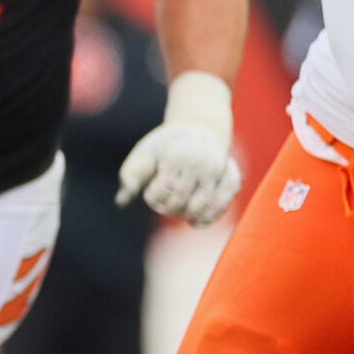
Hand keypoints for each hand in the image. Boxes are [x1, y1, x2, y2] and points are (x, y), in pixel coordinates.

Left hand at [115, 71, 239, 225]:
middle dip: (169, 208)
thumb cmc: (165, 147)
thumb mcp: (144, 153)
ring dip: (186, 215)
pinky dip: (208, 217)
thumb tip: (122, 202)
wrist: (197, 131)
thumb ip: (131, 175)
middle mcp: (201, 162)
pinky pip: (223, 204)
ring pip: (202, 206)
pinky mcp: (231, 179)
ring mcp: (219, 171)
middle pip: (181, 200)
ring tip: (177, 211)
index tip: (151, 193)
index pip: (164, 188)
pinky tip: (194, 222)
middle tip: (163, 207)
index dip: (154, 198)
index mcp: (177, 153)